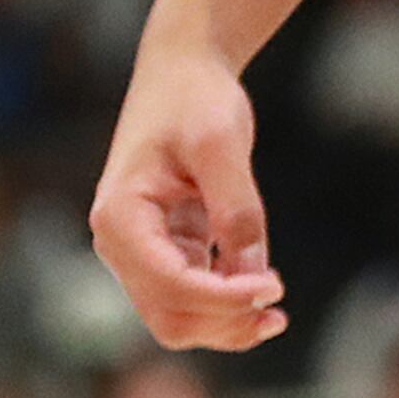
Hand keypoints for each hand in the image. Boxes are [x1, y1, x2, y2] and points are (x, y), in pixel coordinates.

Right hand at [90, 36, 286, 349]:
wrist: (184, 73)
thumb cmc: (195, 100)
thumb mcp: (221, 144)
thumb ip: (236, 207)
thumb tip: (252, 273)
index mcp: (120, 218)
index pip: (167, 283)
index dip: (221, 298)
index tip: (273, 289)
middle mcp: (122, 242)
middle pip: (168, 314)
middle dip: (222, 322)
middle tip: (278, 313)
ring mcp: (143, 249)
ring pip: (178, 314)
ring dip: (224, 324)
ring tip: (276, 317)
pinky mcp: (170, 246)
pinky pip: (193, 293)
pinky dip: (225, 303)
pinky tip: (264, 292)